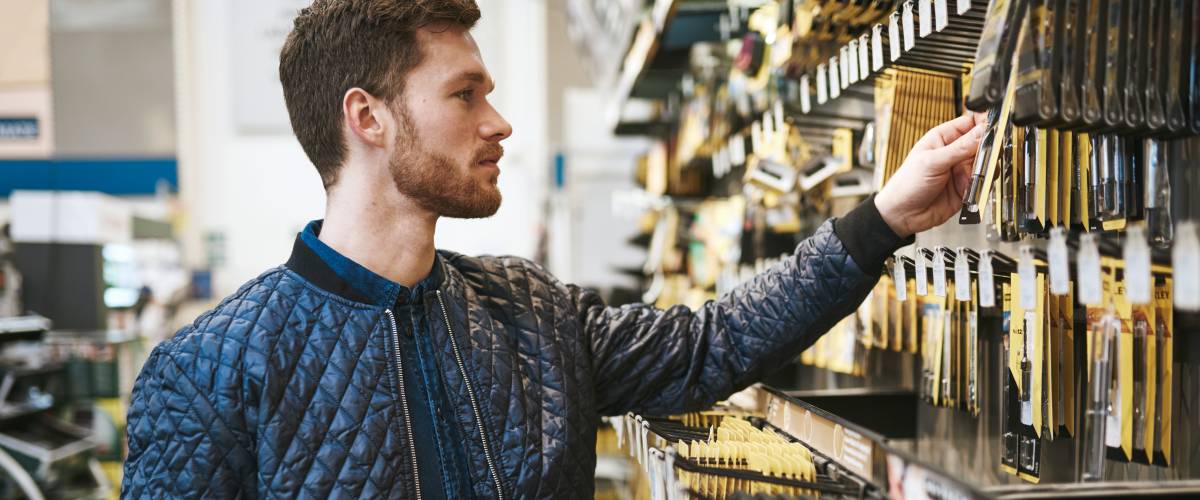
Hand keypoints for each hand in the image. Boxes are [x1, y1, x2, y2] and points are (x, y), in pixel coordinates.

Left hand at [874, 112, 988, 237]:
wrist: (902, 215)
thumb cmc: (907, 184)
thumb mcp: (933, 162)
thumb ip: (960, 148)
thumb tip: (983, 131)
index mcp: (943, 138)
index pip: (971, 123)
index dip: (984, 124)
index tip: (994, 131)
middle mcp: (955, 152)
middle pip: (983, 144)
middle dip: (988, 151)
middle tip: (986, 158)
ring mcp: (961, 170)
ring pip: (987, 164)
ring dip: (985, 170)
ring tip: (975, 177)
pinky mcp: (966, 187)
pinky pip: (984, 183)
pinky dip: (983, 185)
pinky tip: (973, 189)